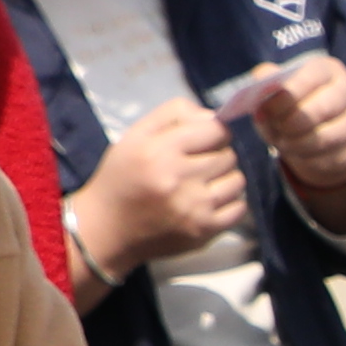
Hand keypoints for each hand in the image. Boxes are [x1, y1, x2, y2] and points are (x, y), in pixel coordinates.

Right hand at [70, 96, 247, 273]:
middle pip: (228, 155)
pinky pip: (239, 208)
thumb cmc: (122, 177)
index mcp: (160, 151)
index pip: (216, 129)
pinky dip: (229, 203)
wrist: (106, 230)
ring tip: (204, 183)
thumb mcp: (136, 135)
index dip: (213, 132)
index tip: (203, 140)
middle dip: (217, 155)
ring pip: (237, 180)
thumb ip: (175, 114)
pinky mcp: (203, 232)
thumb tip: (215, 116)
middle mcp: (179, 179)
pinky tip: (209, 202)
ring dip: (225, 179)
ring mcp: (194, 208)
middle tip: (198, 164)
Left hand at [239, 54, 345, 219]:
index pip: (311, 76)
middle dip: (293, 124)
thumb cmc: (294, 110)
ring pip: (332, 136)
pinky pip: (341, 157)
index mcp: (327, 69)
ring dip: (302, 146)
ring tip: (286, 146)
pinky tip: (305, 157)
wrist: (321, 139)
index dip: (287, 95)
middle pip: (323, 107)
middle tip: (278, 133)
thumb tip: (262, 80)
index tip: (266, 110)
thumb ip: (267, 83)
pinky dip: (317, 162)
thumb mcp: (277, 95)